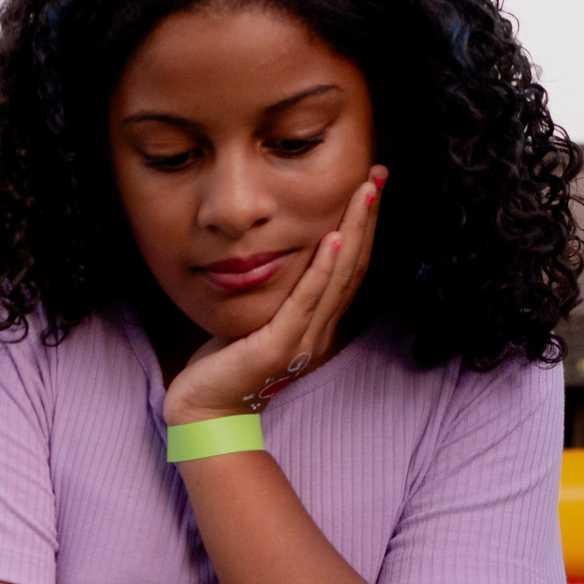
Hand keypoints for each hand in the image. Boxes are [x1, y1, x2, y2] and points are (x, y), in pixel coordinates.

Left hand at [162, 167, 384, 426]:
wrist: (204, 409)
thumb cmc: (226, 363)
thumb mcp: (257, 317)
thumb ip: (277, 292)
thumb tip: (281, 255)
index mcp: (317, 322)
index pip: (350, 266)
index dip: (364, 225)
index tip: (371, 184)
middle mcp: (319, 330)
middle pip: (354, 265)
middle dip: (367, 216)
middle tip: (379, 174)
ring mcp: (303, 340)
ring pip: (338, 277)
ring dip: (354, 231)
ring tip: (365, 193)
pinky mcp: (279, 347)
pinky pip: (306, 301)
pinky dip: (322, 269)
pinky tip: (333, 238)